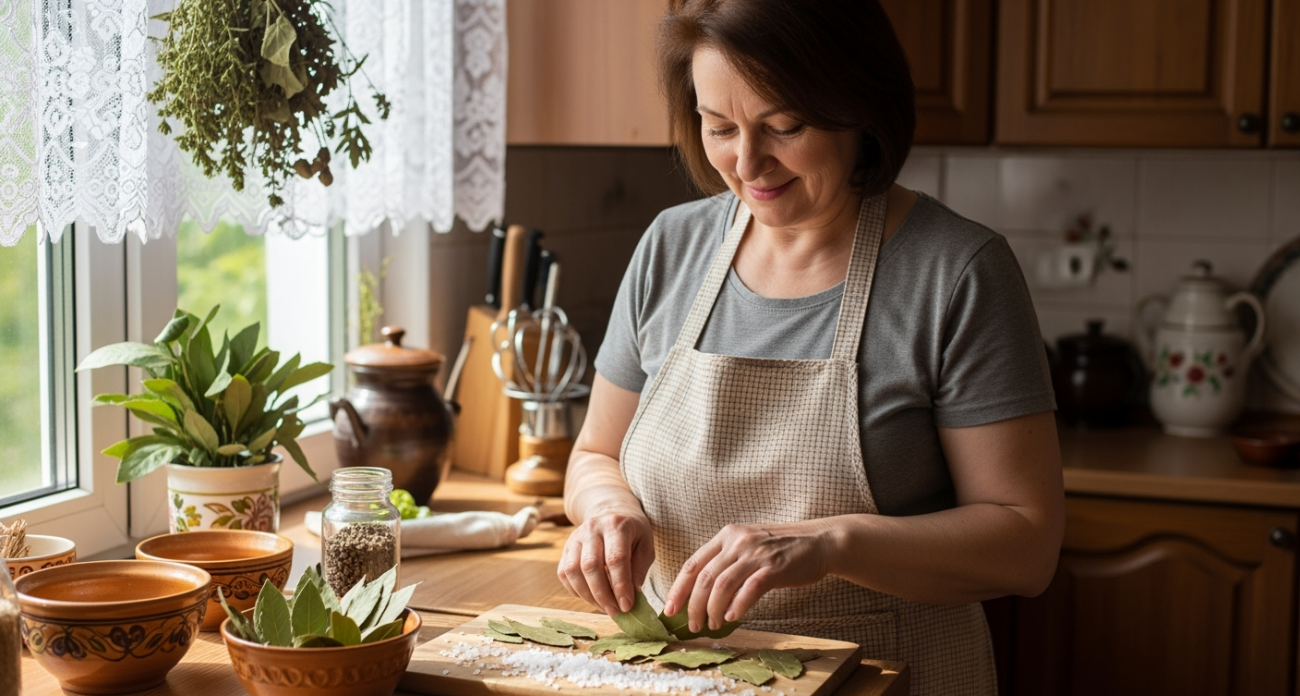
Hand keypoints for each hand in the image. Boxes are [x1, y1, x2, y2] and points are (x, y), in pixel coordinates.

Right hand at [557, 511, 654, 615]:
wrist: (611, 513)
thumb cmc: (632, 533)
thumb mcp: (645, 546)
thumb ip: (639, 570)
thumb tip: (630, 597)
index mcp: (616, 525)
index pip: (615, 559)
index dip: (620, 585)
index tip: (627, 606)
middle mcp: (591, 528)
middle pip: (591, 566)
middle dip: (603, 594)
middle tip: (615, 611)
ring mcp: (575, 537)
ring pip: (573, 571)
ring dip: (588, 596)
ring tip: (604, 607)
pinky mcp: (565, 548)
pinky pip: (564, 574)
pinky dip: (577, 591)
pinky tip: (592, 598)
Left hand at [663, 521, 834, 632]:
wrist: (818, 542)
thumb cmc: (781, 549)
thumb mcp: (748, 546)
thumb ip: (726, 563)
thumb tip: (701, 594)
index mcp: (726, 536)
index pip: (693, 564)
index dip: (678, 589)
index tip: (669, 610)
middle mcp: (738, 542)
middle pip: (704, 578)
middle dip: (693, 606)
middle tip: (692, 625)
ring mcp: (756, 553)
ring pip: (722, 585)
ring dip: (712, 610)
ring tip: (711, 626)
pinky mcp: (774, 567)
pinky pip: (749, 589)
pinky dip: (737, 606)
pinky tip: (732, 618)